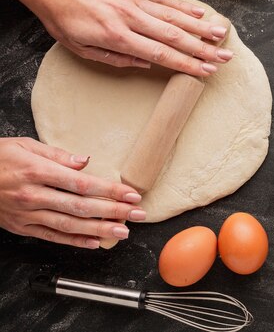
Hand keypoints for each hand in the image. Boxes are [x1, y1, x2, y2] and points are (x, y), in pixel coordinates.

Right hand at [0, 137, 144, 248]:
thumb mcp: (26, 145)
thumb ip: (58, 154)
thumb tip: (86, 161)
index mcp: (37, 171)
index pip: (82, 184)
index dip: (109, 191)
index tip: (131, 194)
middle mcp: (33, 195)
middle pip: (81, 206)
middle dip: (113, 211)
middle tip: (137, 214)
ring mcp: (26, 213)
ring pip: (69, 225)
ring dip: (99, 229)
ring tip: (123, 232)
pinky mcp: (21, 227)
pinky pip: (51, 236)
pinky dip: (74, 241)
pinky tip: (94, 243)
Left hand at [32, 0, 232, 74]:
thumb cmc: (64, 19)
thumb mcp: (82, 48)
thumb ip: (116, 59)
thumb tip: (146, 64)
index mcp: (118, 36)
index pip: (160, 54)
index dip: (186, 64)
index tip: (205, 71)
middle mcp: (131, 18)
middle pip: (175, 36)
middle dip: (203, 49)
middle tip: (224, 57)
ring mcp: (136, 1)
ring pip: (175, 17)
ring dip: (201, 27)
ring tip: (222, 36)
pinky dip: (184, 6)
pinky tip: (201, 13)